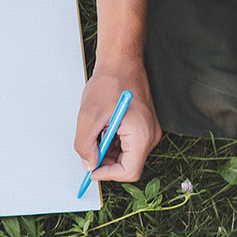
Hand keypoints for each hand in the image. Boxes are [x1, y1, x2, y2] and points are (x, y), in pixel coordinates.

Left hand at [75, 64, 159, 184]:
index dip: (107, 174)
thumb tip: (89, 165)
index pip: (129, 172)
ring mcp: (149, 131)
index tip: (90, 169)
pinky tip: (104, 127)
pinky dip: (113, 142)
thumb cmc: (108, 84)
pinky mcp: (144, 126)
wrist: (121, 62)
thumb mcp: (89, 117)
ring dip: (108, 151)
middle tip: (90, 149)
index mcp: (141, 136)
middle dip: (107, 162)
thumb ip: (86, 145)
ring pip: (127, 155)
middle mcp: (150, 136)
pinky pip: (129, 144)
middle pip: (129, 165)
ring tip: (97, 131)